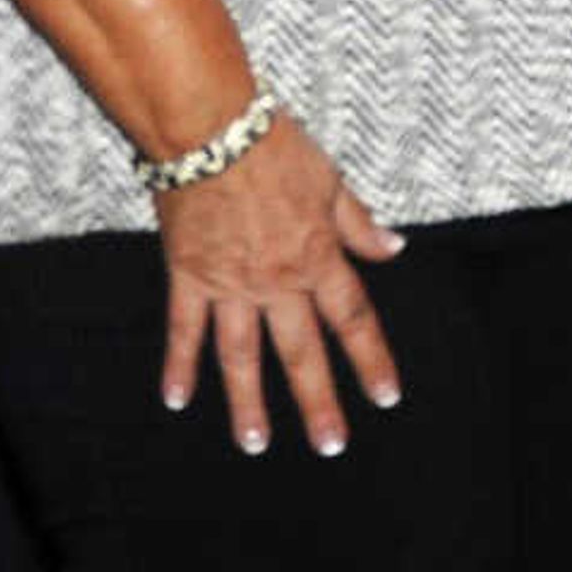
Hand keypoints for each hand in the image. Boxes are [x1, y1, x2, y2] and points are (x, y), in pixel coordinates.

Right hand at [155, 114, 406, 455]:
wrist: (210, 126)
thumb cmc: (274, 144)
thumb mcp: (331, 179)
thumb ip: (359, 223)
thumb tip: (395, 248)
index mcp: (316, 256)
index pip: (352, 319)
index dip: (371, 360)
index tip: (385, 397)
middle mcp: (275, 279)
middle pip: (301, 351)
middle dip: (318, 400)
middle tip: (330, 444)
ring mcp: (229, 283)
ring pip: (242, 356)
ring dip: (249, 402)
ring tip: (256, 443)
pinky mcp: (188, 275)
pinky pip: (183, 329)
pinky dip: (179, 364)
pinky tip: (176, 398)